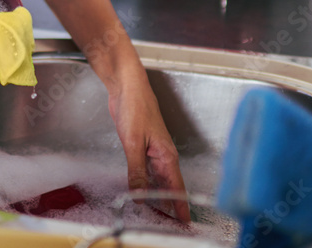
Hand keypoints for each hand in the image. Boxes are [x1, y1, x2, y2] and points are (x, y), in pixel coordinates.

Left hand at [109, 73, 190, 223]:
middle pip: (168, 186)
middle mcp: (162, 155)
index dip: (181, 206)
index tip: (185, 223)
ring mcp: (152, 151)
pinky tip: (141, 190)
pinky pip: (147, 170)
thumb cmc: (135, 107)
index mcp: (166, 155)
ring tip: (156, 214)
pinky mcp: (141, 146)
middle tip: (169, 224)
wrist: (126, 86)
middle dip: (170, 206)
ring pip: (157, 179)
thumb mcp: (134, 143)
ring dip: (157, 195)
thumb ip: (137, 171)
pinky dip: (145, 182)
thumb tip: (140, 195)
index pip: (177, 187)